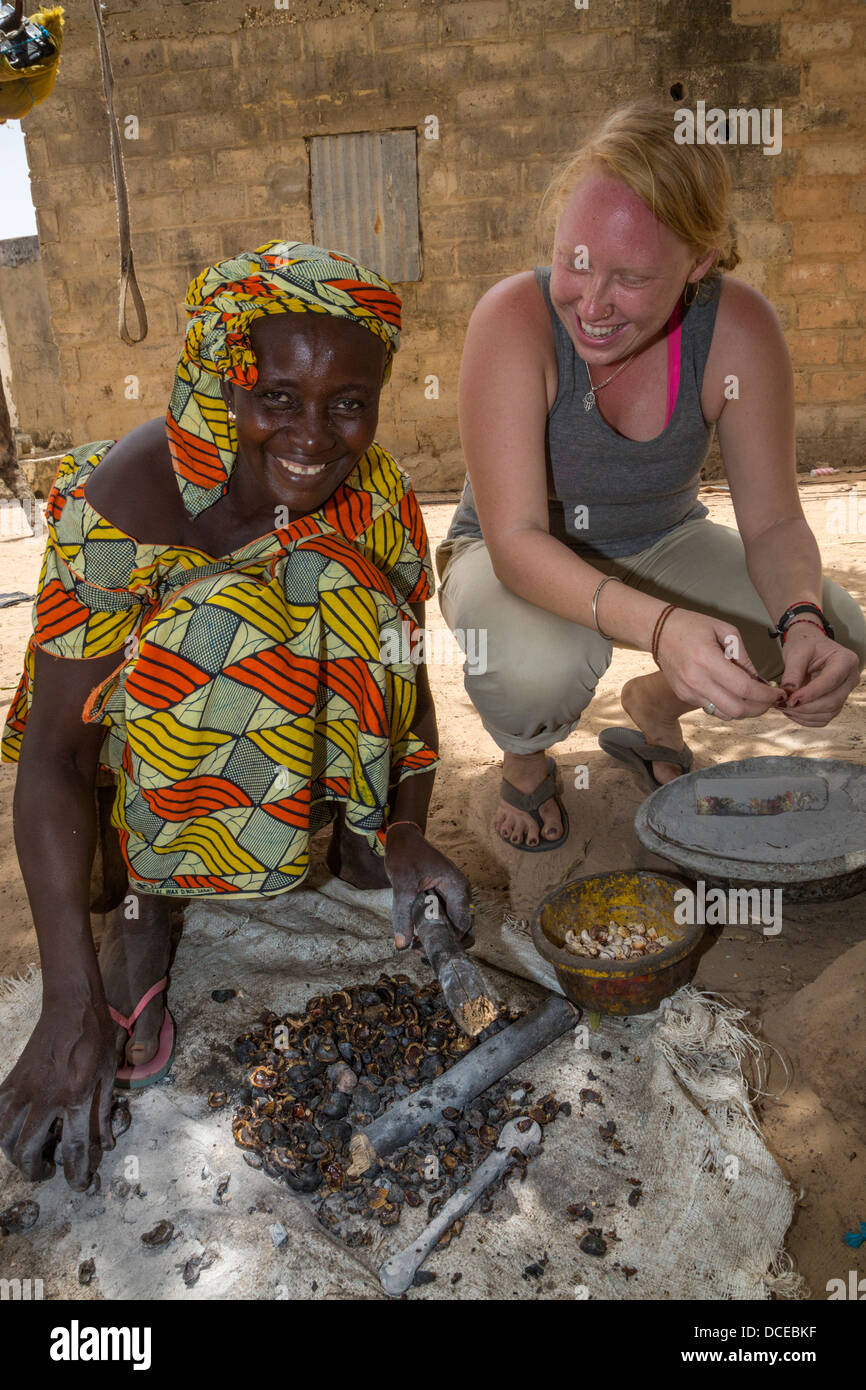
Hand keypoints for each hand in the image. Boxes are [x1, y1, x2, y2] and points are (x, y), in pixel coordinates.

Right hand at [0, 993, 116, 1189]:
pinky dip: (0, 1128)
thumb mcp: (108, 1074)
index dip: (76, 1171)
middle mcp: (46, 1096)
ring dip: (13, 1154)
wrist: (72, 1005)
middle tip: (45, 1172)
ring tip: (27, 1156)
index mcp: (75, 1096)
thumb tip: (105, 1143)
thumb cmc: (95, 1037)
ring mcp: (24, 1088)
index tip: (77, 1186)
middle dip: (34, 1170)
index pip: (74, 1146)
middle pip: (28, 1150)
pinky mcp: (12, 1078)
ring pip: (5, 1136)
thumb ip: (103, 1112)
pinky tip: (10, 1132)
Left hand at [383, 823, 472, 950]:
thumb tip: (402, 944)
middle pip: (464, 929)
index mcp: (457, 888)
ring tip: (416, 945)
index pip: (463, 925)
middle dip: (446, 944)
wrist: (404, 839)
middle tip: (420, 950)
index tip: (425, 950)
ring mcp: (454, 896)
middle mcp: (460, 893)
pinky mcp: (445, 897)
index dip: (448, 942)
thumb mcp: (402, 884)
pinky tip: (416, 935)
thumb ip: (403, 914)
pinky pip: (446, 918)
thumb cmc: (405, 856)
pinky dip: (436, 930)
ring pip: (455, 926)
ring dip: (440, 938)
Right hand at [655, 610, 783, 718]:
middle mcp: (696, 680)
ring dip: (744, 711)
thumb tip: (759, 681)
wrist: (658, 631)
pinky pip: (712, 709)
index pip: (743, 688)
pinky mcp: (684, 696)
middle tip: (769, 700)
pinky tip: (734, 694)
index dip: (765, 695)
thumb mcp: (725, 632)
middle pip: (736, 709)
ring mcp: (688, 691)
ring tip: (754, 699)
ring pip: (725, 714)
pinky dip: (728, 706)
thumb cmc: (692, 626)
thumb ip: (744, 658)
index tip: (777, 694)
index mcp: (708, 660)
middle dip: (759, 708)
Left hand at [777, 624, 860, 725]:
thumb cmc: (806, 644)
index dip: (811, 693)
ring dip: (805, 715)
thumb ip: (793, 672)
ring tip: (785, 708)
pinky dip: (807, 719)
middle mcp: (850, 678)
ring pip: (829, 712)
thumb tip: (788, 693)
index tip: (791, 700)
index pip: (830, 681)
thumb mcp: (797, 652)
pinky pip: (824, 718)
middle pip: (833, 701)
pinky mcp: (837, 702)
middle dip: (806, 707)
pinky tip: (793, 712)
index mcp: (845, 660)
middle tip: (784, 705)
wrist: (809, 646)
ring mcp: (845, 692)